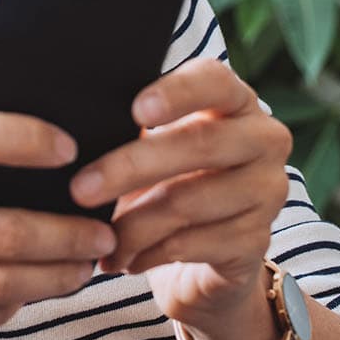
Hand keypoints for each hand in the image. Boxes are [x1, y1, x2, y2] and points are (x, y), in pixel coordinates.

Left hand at [68, 58, 291, 328]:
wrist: (210, 256)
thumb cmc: (171, 181)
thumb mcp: (156, 147)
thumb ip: (133, 128)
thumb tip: (73, 126)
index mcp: (236, 101)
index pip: (216, 80)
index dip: (178, 92)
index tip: (135, 109)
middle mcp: (263, 140)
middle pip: (199, 144)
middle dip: (131, 167)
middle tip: (79, 190)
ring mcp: (266, 192)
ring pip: (189, 202)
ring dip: (131, 225)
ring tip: (95, 238)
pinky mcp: (256, 240)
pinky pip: (192, 245)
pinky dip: (146, 254)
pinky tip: (122, 260)